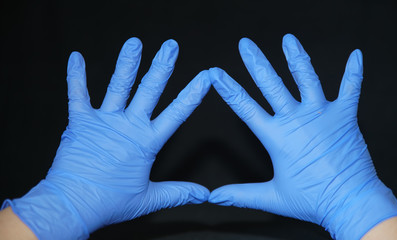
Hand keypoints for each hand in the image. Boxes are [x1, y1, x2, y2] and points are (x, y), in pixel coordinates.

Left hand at [2, 38, 210, 239]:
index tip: (204, 77)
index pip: (176, 113)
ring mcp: (104, 122)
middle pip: (149, 91)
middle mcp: (128, 126)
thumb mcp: (150, 199)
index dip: (192, 94)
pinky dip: (76, 76)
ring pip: (119, 86)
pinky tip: (76, 57)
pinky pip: (77, 95)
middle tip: (170, 46)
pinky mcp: (81, 122)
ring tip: (134, 42)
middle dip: (162, 67)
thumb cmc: (110, 202)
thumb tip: (204, 194)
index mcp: (147, 142)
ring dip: (127, 63)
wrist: (73, 204)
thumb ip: (179, 192)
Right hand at [208, 34, 396, 239]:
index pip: (245, 107)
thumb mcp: (273, 197)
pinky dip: (354, 72)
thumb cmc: (313, 200)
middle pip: (271, 84)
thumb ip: (241, 194)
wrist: (350, 202)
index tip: (216, 73)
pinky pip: (351, 89)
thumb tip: (214, 197)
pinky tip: (355, 55)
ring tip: (288, 40)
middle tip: (246, 44)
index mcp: (276, 137)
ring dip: (296, 57)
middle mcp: (296, 120)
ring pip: (306, 78)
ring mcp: (322, 115)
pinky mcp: (345, 116)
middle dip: (256, 62)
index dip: (229, 89)